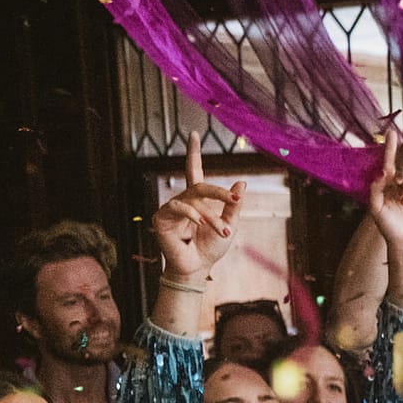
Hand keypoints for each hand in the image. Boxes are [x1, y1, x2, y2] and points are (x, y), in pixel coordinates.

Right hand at [153, 137, 244, 280]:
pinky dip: (191, 214)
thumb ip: (234, 205)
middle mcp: (183, 200)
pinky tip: (200, 224)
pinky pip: (177, 207)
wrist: (197, 269)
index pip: (193, 170)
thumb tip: (241, 183)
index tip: (193, 133)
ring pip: (193, 200)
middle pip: (199, 185)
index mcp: (197, 199)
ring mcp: (171, 208)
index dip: (193, 152)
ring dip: (210, 215)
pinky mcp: (161, 218)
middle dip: (219, 192)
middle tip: (234, 200)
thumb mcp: (229, 226)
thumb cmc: (211, 248)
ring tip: (222, 231)